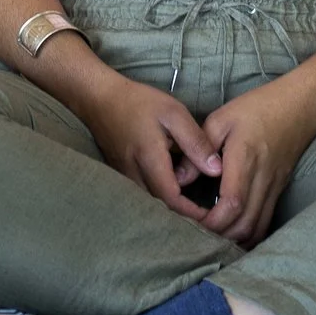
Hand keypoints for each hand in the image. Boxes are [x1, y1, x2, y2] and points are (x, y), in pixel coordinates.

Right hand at [82, 75, 223, 223]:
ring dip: (170, 208)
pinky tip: (174, 192)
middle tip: (207, 216)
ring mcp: (124, 177)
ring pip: (150, 203)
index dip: (191, 212)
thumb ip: (196, 142)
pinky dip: (159, 198)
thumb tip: (216, 170)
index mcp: (149, 159)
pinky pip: (142, 194)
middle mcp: (133, 175)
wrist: (98, 98)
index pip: (171, 199)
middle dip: (183, 215)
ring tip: (194, 208)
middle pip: (160, 207)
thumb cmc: (138, 102)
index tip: (211, 215)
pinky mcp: (120, 175)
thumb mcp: (174, 113)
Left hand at [198, 79, 315, 246]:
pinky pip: (265, 222)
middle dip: (219, 236)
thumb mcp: (222, 119)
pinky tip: (233, 232)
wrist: (301, 106)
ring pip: (256, 228)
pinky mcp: (279, 190)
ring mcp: (274, 187)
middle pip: (244, 224)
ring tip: (213, 236)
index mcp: (245, 159)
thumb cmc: (258, 107)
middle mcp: (263, 179)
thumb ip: (199, 147)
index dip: (212, 221)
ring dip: (234, 239)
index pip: (232, 203)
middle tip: (197, 233)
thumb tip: (180, 179)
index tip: (192, 221)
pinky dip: (248, 234)